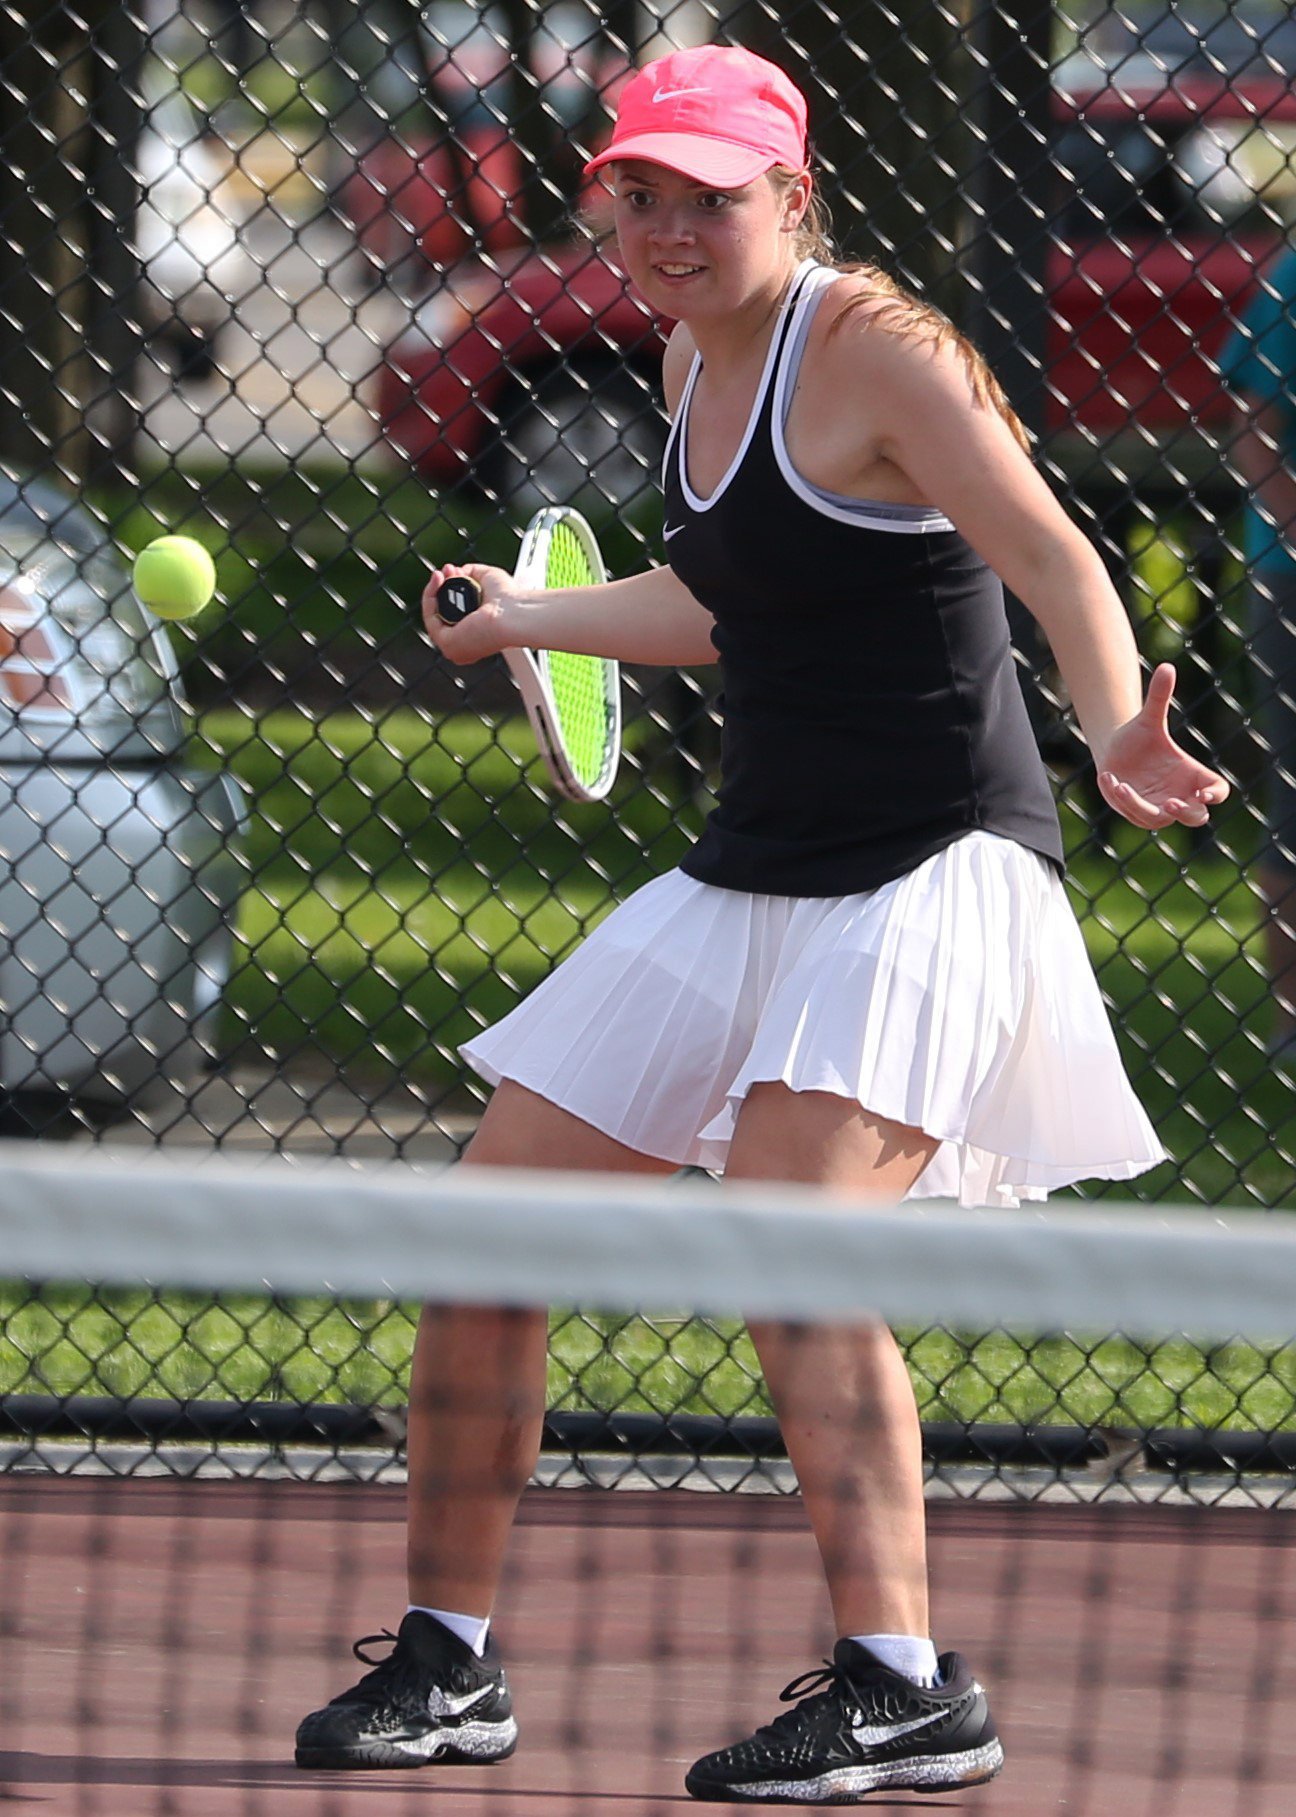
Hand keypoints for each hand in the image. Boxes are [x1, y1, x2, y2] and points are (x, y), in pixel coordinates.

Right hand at [420, 563, 516, 663]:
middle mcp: (464, 643)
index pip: (451, 614)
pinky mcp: (448, 644)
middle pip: (440, 614)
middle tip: (444, 572)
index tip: (450, 572)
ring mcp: (455, 645)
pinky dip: (430, 598)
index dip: (448, 590)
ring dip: (433, 591)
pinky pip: (430, 619)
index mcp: (476, 633)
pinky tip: (437, 583)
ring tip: (440, 575)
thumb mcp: (488, 577)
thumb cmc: (511, 601)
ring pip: (433, 616)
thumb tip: (458, 571)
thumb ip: (471, 572)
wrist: (514, 612)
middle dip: (440, 588)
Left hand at [1096, 663, 1229, 829]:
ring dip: (1140, 806)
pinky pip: (1132, 813)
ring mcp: (1158, 808)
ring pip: (1158, 820)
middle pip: (1195, 817)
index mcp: (1193, 776)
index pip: (1217, 791)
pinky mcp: (1137, 812)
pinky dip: (1120, 798)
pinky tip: (1108, 777)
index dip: (1214, 795)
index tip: (1203, 794)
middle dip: (1185, 813)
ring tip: (1122, 786)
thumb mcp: (1149, 719)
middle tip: (1171, 804)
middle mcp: (1180, 795)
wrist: (1115, 750)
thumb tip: (1166, 666)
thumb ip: (1159, 697)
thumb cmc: (1140, 736)